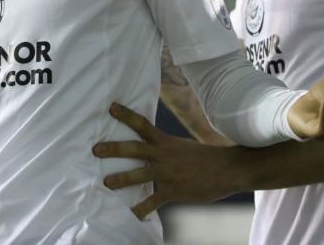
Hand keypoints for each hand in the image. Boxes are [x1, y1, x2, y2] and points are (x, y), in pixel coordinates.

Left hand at [93, 104, 239, 218]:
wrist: (228, 169)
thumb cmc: (206, 158)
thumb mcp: (182, 146)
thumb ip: (165, 148)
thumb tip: (152, 146)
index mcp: (165, 141)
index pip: (142, 124)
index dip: (126, 115)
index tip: (111, 108)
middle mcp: (163, 155)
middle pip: (134, 148)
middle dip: (113, 149)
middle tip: (96, 149)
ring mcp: (167, 174)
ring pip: (139, 175)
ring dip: (121, 179)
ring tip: (106, 183)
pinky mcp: (173, 191)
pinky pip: (152, 202)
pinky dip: (141, 209)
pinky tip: (132, 215)